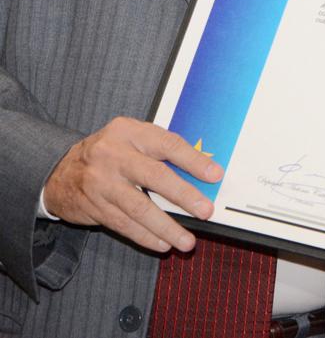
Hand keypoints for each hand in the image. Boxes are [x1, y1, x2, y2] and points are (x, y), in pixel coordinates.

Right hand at [43, 116, 222, 253]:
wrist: (59, 170)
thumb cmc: (109, 152)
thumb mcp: (132, 138)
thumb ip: (160, 150)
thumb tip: (201, 169)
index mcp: (130, 132)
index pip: (168, 144)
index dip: (194, 160)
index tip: (215, 175)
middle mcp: (114, 155)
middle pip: (155, 176)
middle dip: (184, 196)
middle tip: (205, 211)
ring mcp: (102, 182)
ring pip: (139, 207)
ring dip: (166, 226)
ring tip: (186, 240)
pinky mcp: (94, 206)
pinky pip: (124, 224)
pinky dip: (145, 236)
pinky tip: (162, 243)